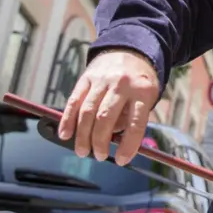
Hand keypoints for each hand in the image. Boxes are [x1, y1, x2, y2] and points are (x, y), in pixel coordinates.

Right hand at [57, 48, 160, 165]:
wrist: (130, 51)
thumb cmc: (139, 83)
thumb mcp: (147, 98)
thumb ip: (131, 118)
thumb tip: (111, 142)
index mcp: (143, 91)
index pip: (136, 123)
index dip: (128, 145)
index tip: (120, 160)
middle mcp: (122, 85)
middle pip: (106, 117)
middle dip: (99, 141)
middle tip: (98, 156)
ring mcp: (102, 80)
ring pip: (88, 111)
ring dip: (82, 135)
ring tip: (82, 151)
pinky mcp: (86, 78)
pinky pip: (74, 101)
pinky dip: (68, 120)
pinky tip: (65, 134)